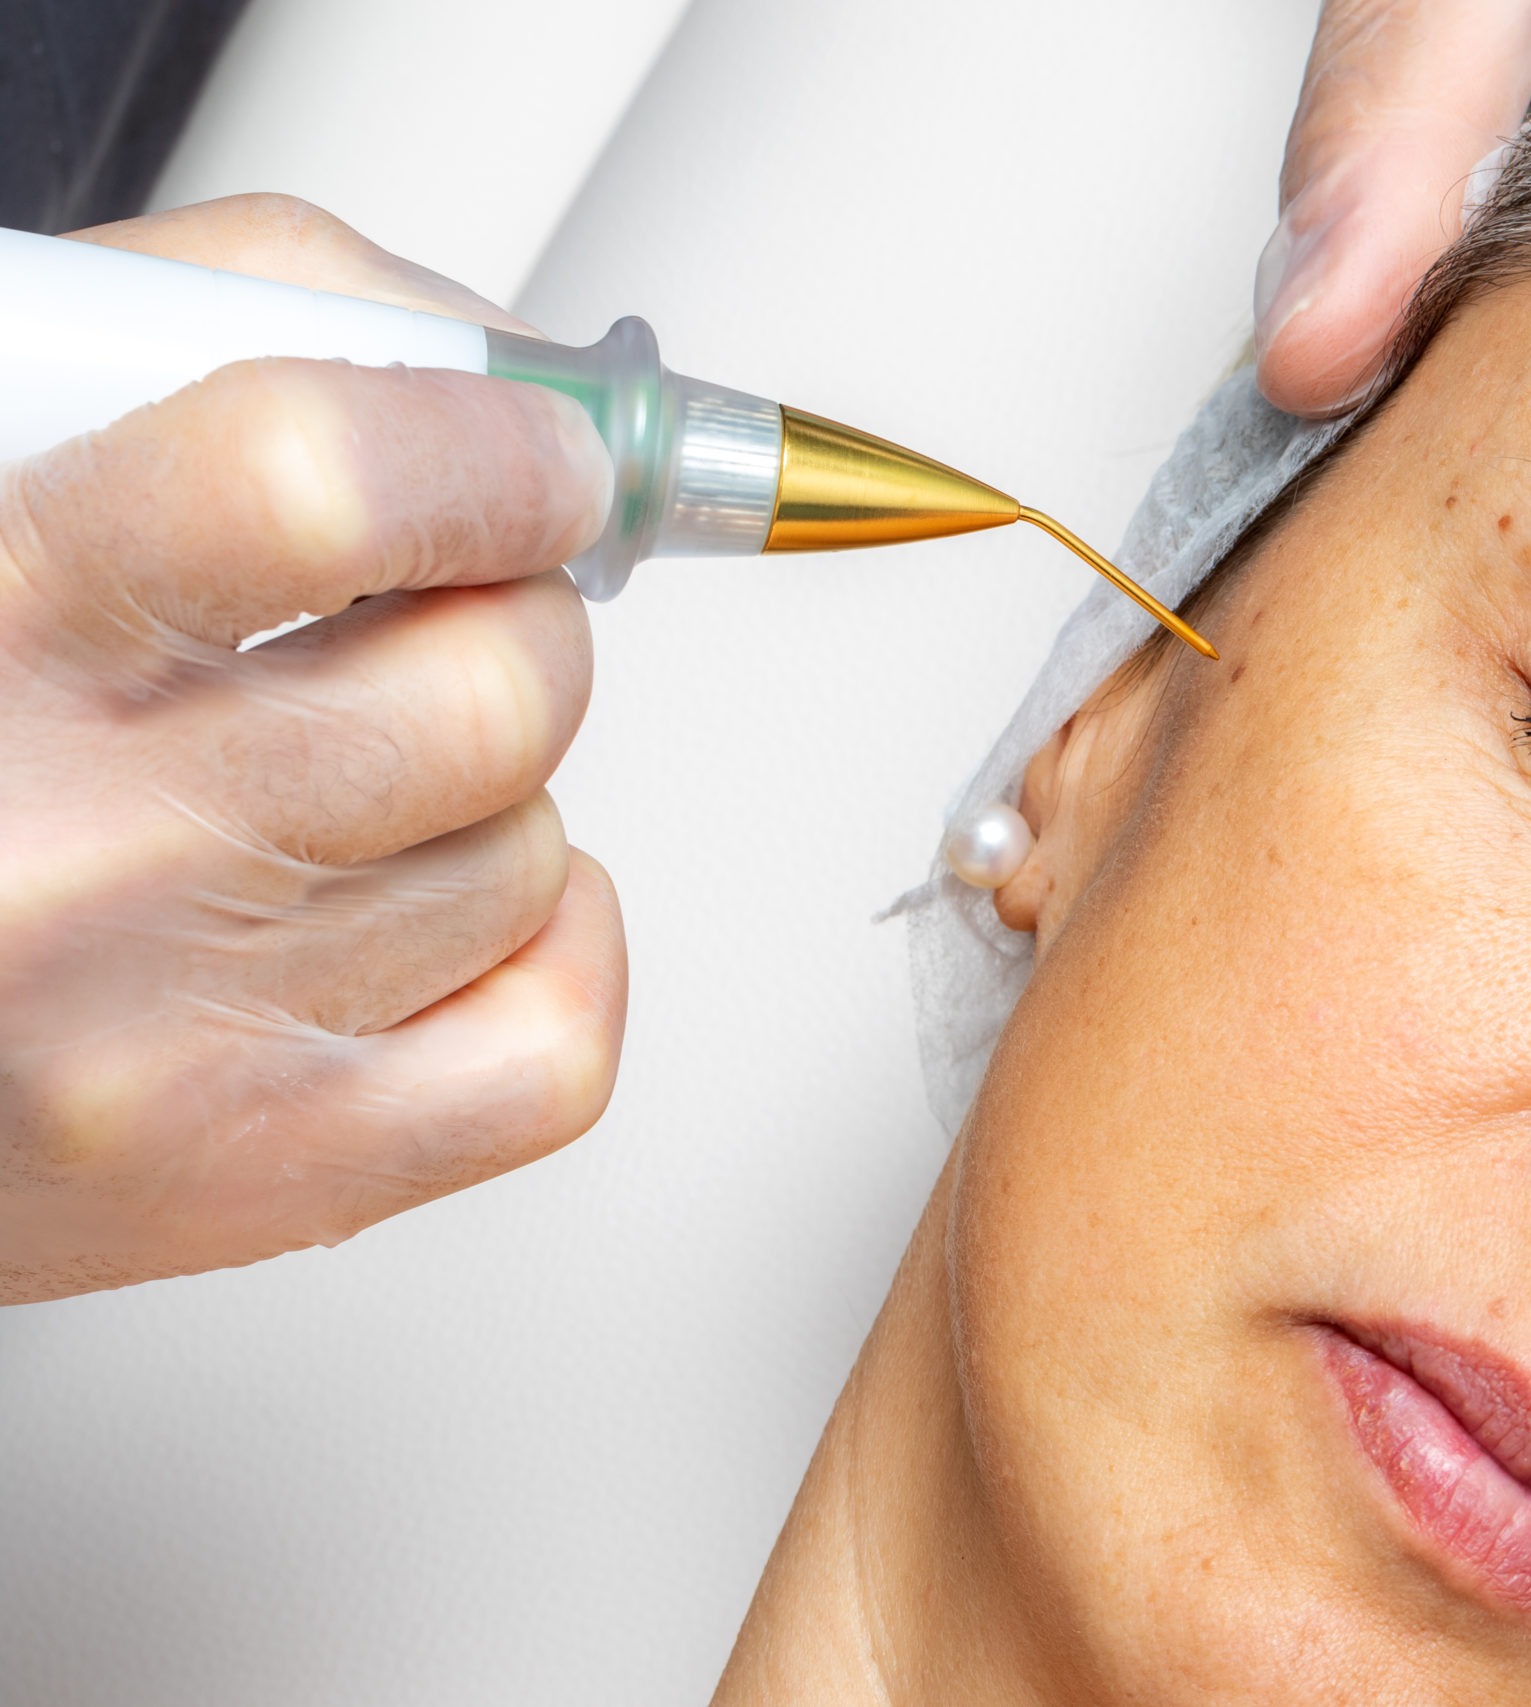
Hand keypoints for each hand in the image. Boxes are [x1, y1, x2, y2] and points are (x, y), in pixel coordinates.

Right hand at [0, 195, 627, 1303]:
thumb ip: (225, 322)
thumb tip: (503, 375)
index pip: (327, 483)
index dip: (497, 448)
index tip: (547, 449)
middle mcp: (74, 854)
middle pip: (494, 689)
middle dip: (509, 616)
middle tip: (428, 609)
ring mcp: (167, 1044)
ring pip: (529, 847)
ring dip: (486, 783)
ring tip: (329, 766)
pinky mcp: (253, 1181)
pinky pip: (557, 1041)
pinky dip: (543, 938)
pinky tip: (431, 890)